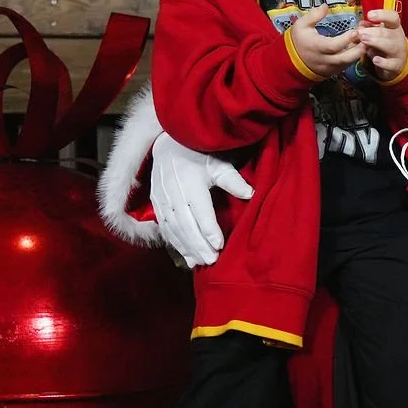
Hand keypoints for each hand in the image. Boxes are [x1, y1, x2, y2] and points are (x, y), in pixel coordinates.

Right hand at [150, 133, 253, 267]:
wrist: (170, 145)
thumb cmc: (200, 155)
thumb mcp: (218, 163)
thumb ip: (232, 180)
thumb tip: (251, 194)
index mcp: (191, 183)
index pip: (201, 211)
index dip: (209, 229)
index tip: (219, 245)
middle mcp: (174, 193)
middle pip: (186, 225)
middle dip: (199, 245)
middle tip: (212, 261)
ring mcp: (162, 199)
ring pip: (174, 229)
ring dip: (187, 248)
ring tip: (201, 263)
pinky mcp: (156, 204)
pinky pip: (165, 228)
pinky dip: (176, 244)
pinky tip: (187, 257)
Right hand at [289, 4, 362, 77]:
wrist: (293, 62)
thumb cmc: (298, 41)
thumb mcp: (301, 25)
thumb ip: (313, 15)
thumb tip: (326, 6)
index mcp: (316, 47)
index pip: (333, 46)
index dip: (345, 40)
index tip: (356, 31)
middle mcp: (325, 60)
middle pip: (345, 58)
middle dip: (359, 49)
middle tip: (369, 38)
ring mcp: (331, 67)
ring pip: (349, 63)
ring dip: (360, 53)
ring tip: (368, 41)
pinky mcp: (335, 71)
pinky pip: (348, 65)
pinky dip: (355, 57)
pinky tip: (361, 47)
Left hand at [357, 8, 407, 80]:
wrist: (398, 63)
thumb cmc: (386, 45)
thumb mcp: (378, 34)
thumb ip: (368, 29)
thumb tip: (360, 26)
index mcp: (394, 27)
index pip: (392, 17)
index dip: (382, 15)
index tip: (369, 15)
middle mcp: (398, 38)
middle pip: (387, 33)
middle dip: (372, 32)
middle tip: (360, 33)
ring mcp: (398, 52)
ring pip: (389, 46)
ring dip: (376, 42)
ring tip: (364, 41)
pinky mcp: (396, 65)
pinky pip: (390, 64)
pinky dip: (383, 62)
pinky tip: (375, 59)